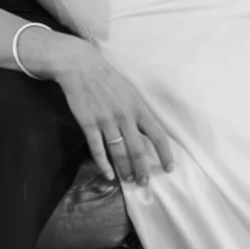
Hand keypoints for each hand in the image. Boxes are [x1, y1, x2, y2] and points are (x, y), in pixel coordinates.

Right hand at [43, 37, 174, 185]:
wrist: (81, 66)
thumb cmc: (108, 78)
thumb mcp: (130, 90)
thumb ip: (139, 110)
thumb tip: (150, 130)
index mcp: (138, 107)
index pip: (158, 135)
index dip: (165, 154)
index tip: (169, 168)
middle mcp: (125, 115)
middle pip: (138, 148)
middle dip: (143, 169)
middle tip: (144, 182)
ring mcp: (106, 120)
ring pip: (118, 151)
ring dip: (124, 168)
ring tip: (128, 179)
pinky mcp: (88, 123)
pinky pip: (97, 148)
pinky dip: (103, 164)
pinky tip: (108, 175)